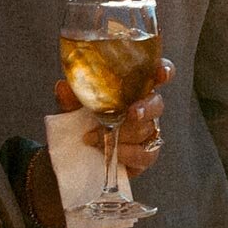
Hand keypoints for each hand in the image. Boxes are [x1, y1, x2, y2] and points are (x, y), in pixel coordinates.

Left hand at [54, 59, 173, 175]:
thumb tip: (63, 86)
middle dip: (145, 108)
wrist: (77, 156)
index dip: (164, 71)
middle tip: (131, 113)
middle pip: (157, 103)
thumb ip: (70, 98)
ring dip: (124, 134)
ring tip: (95, 137)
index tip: (161, 73)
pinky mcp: (146, 154)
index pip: (154, 74)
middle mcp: (144, 107)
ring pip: (148, 129)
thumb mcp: (72, 108)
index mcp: (131, 89)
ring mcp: (147, 132)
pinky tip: (115, 152)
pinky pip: (147, 153)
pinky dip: (129, 153)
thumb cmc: (81, 123)